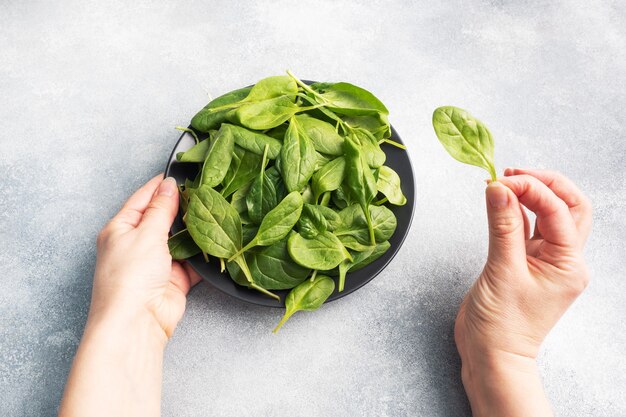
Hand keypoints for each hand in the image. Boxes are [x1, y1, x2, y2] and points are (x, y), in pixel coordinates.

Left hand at [91, 174, 200, 339]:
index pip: (142, 199)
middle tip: (204, 193)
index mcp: (120, 229)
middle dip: (182, 208)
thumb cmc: (129, 278)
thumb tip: (169, 185)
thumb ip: (161, 208)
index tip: (180, 174)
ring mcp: (156, 263)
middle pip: (163, 218)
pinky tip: (217, 242)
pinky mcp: (174, 280)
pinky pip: (193, 262)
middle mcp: (137, 245)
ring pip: (180, 240)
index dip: (160, 186)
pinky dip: (204, 255)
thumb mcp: (145, 234)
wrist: (136, 323)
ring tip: (214, 214)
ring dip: (195, 232)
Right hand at [454, 168, 590, 415]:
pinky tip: (500, 201)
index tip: (501, 181)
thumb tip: (499, 188)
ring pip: (548, 215)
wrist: (490, 355)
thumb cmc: (502, 326)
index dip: (531, 189)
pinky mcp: (523, 262)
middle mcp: (562, 259)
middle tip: (514, 173)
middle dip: (544, 183)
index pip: (557, 211)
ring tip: (504, 181)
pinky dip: (515, 210)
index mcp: (568, 264)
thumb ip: (502, 226)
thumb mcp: (502, 271)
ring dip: (530, 194)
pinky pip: (526, 228)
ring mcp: (544, 261)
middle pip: (568, 207)